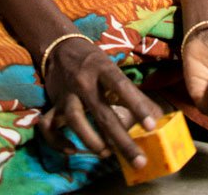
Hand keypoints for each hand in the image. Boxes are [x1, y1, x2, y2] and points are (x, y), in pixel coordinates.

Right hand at [38, 37, 162, 169]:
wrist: (60, 46)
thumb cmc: (93, 62)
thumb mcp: (112, 68)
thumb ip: (132, 92)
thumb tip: (158, 115)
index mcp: (102, 69)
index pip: (122, 87)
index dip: (137, 106)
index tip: (152, 126)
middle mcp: (83, 81)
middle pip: (102, 113)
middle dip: (121, 140)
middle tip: (139, 161)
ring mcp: (67, 94)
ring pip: (75, 119)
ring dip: (91, 140)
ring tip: (107, 153)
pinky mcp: (53, 104)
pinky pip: (49, 126)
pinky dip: (58, 141)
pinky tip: (72, 150)